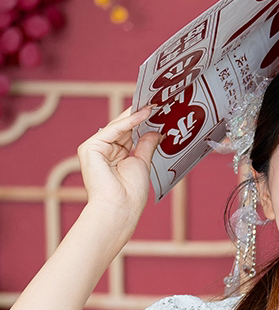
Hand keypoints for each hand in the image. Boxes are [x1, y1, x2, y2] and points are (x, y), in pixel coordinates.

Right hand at [77, 103, 160, 235]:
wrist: (119, 208)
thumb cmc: (131, 194)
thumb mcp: (142, 163)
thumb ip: (146, 145)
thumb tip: (156, 131)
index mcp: (114, 156)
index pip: (128, 134)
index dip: (141, 122)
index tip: (157, 111)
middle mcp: (103, 151)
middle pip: (122, 128)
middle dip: (139, 115)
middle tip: (157, 102)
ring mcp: (95, 148)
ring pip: (118, 126)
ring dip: (136, 115)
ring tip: (154, 104)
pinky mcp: (90, 148)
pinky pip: (113, 130)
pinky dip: (129, 121)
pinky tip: (144, 114)